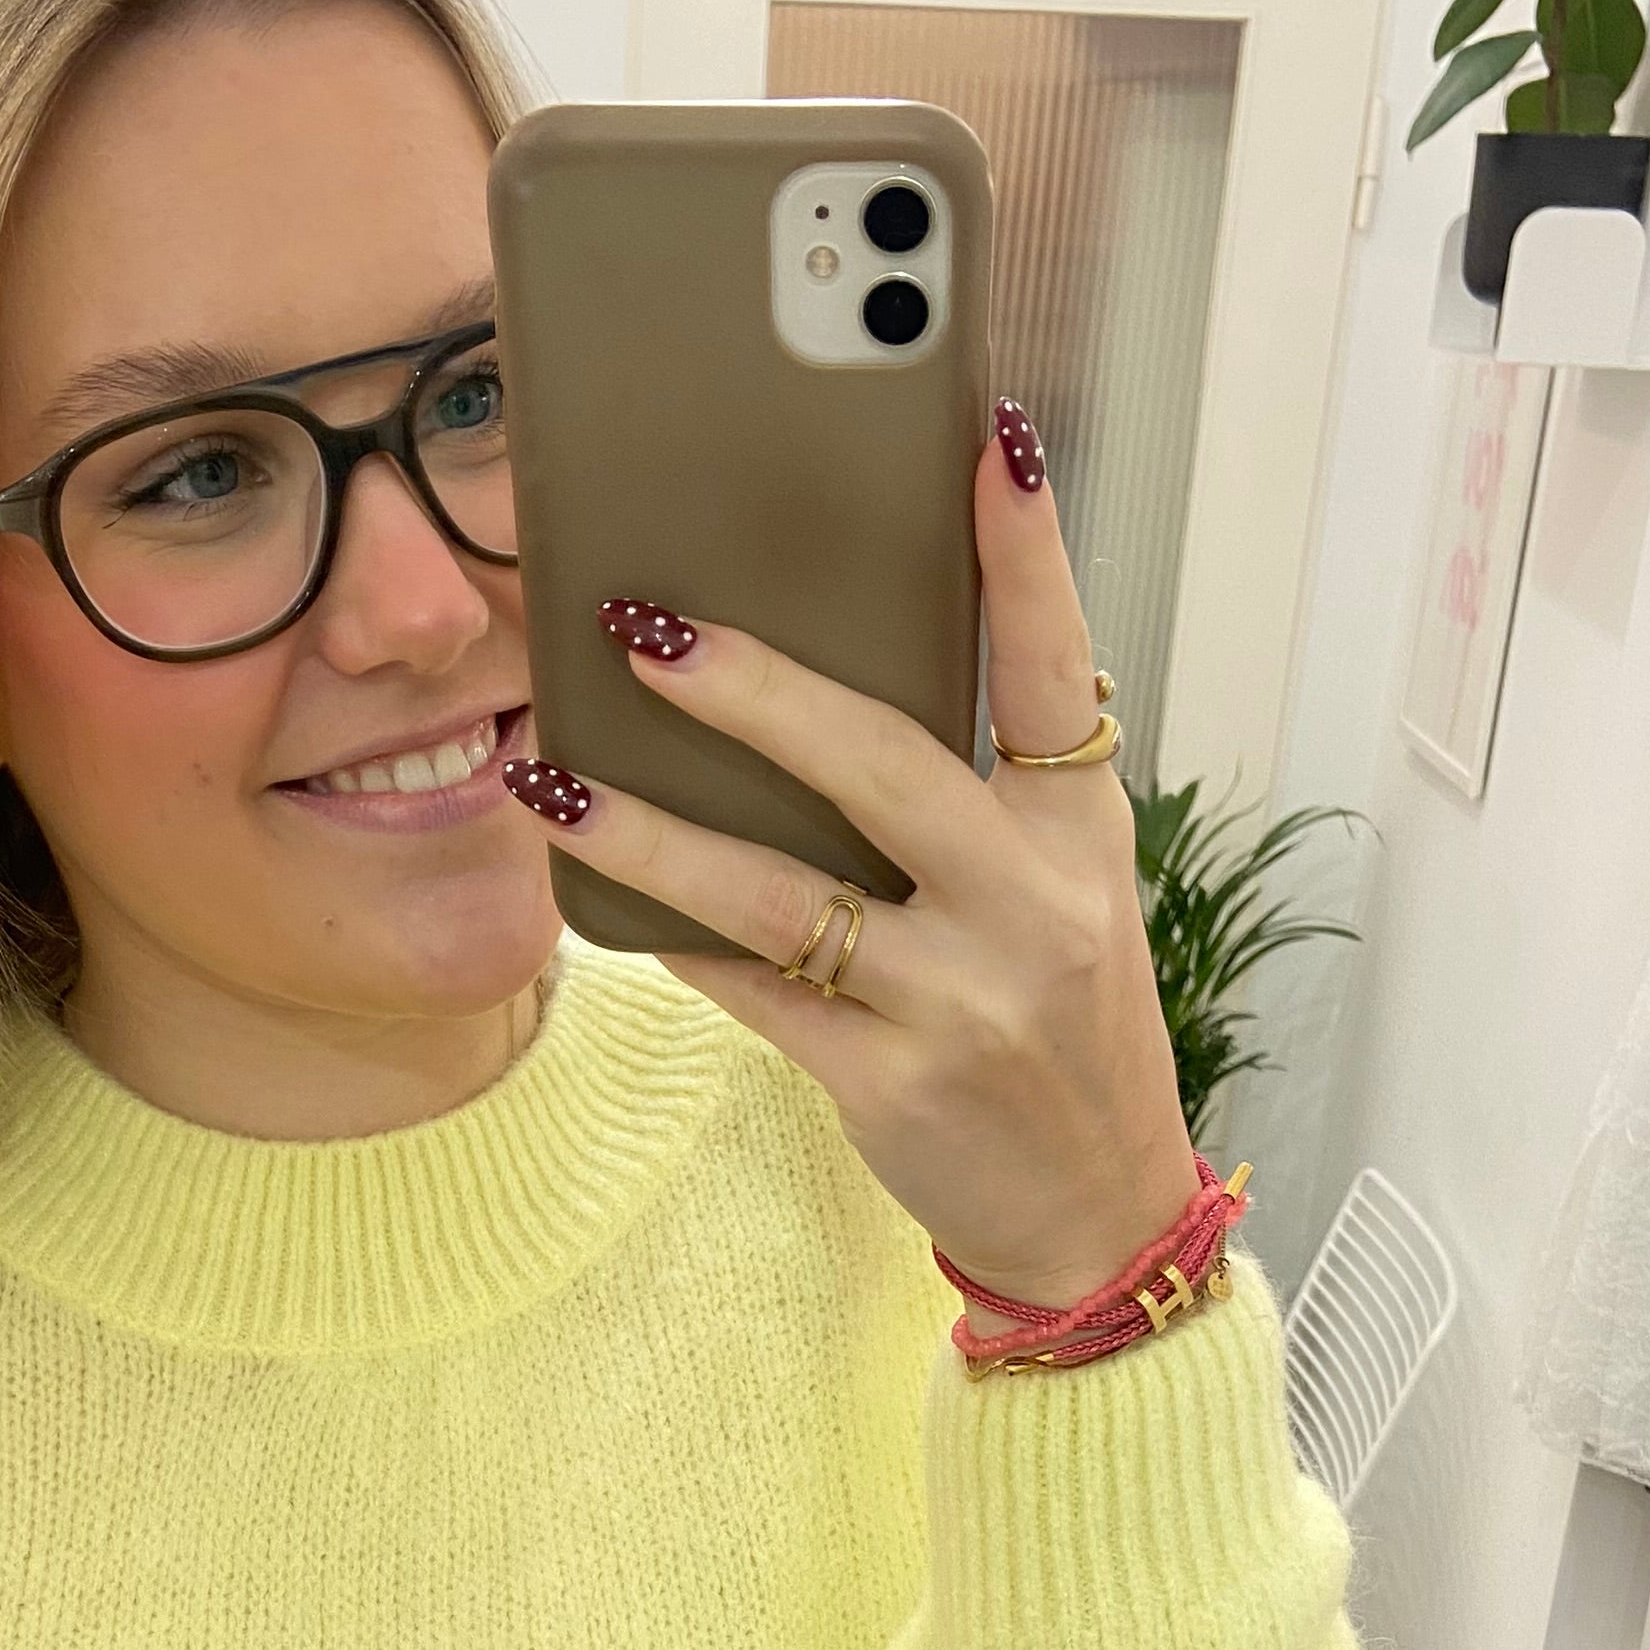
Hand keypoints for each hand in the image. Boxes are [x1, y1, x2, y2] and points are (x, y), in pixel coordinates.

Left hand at [501, 402, 1199, 1320]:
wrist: (1097, 1209)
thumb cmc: (1057, 1025)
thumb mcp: (1061, 895)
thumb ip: (976, 797)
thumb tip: (817, 683)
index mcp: (1081, 835)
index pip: (1057, 669)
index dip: (1026, 555)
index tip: (985, 440)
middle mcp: (1028, 907)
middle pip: (880, 763)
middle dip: (754, 688)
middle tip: (644, 624)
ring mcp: (960, 1000)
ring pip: (778, 891)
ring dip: (651, 829)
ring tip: (552, 772)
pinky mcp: (890, 1081)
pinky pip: (753, 989)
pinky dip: (672, 936)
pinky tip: (595, 888)